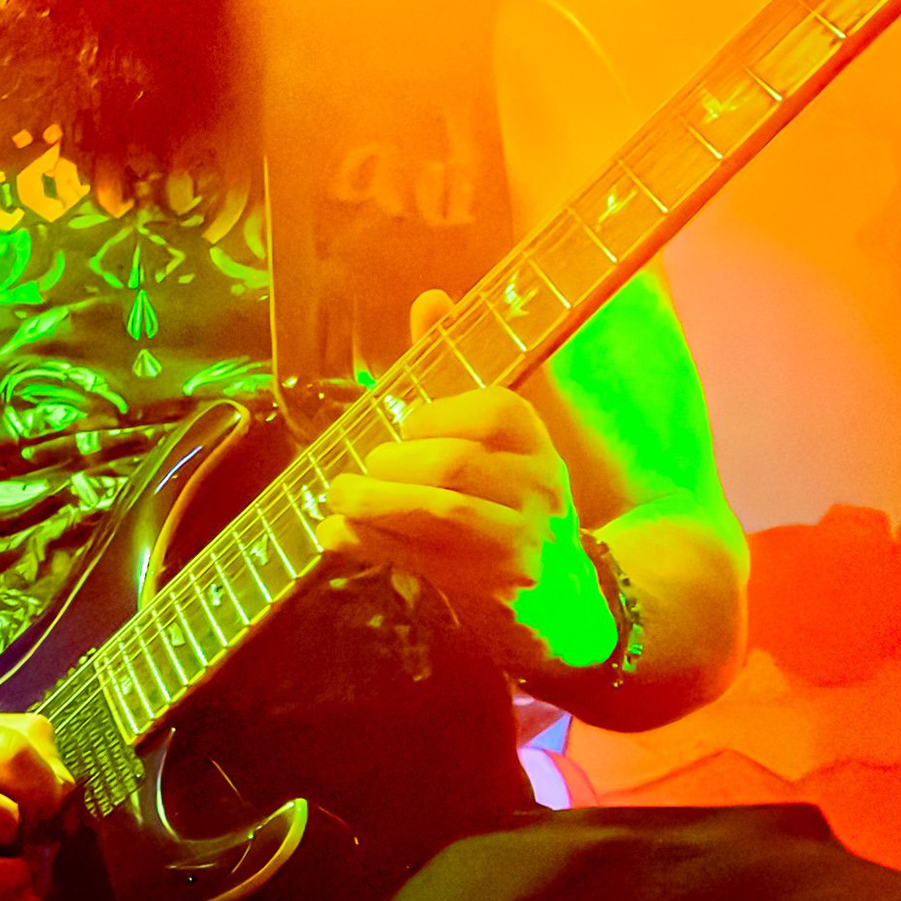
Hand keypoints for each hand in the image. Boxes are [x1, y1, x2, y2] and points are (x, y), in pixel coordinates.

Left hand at [316, 290, 607, 670]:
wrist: (563, 601)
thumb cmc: (508, 506)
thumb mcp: (493, 444)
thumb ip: (453, 372)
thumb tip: (430, 299)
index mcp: (538, 445)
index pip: (495, 411)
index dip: (437, 415)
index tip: (406, 428)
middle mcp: (541, 489)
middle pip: (456, 462)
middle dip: (393, 464)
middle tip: (361, 472)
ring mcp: (523, 542)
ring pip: (443, 511)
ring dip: (374, 503)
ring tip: (337, 497)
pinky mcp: (497, 588)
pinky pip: (425, 560)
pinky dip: (371, 543)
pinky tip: (337, 534)